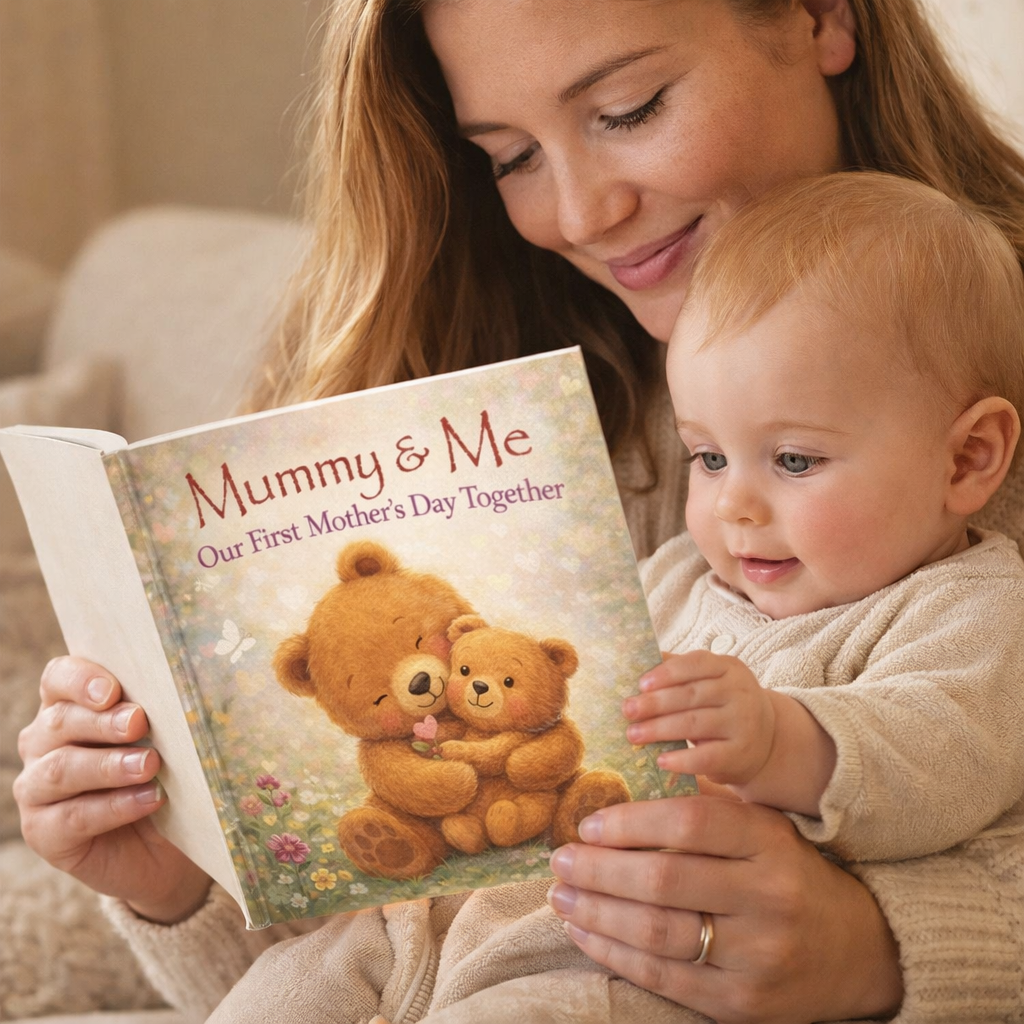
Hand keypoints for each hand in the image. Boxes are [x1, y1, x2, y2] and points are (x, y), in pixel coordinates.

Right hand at [14, 656, 211, 922]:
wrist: (163, 846)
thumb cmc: (165, 773)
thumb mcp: (167, 737)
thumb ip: (163, 711)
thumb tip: (189, 687)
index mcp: (68, 706)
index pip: (58, 679)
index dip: (80, 680)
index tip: (113, 690)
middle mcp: (43, 743)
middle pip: (61, 721)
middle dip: (103, 722)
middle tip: (138, 723)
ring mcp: (36, 789)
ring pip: (63, 769)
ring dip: (109, 765)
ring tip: (150, 765)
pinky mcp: (44, 832)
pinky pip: (74, 816)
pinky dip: (116, 806)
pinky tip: (150, 798)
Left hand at [547, 797, 902, 1023]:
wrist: (854, 951)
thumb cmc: (787, 875)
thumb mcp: (763, 829)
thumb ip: (708, 804)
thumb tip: (629, 777)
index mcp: (770, 843)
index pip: (690, 822)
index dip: (631, 821)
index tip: (588, 825)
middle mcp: (768, 897)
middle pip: (665, 879)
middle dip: (600, 869)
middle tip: (561, 860)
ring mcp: (758, 955)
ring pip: (658, 931)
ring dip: (597, 913)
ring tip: (561, 897)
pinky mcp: (742, 1003)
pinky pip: (664, 977)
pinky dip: (614, 954)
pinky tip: (584, 934)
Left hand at [625, 652, 773, 785]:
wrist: (765, 741)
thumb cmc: (723, 706)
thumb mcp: (711, 682)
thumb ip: (681, 671)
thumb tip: (637, 664)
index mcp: (729, 668)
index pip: (697, 663)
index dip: (667, 672)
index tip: (641, 684)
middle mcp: (740, 693)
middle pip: (691, 695)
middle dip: (655, 703)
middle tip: (627, 710)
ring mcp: (742, 723)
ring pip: (695, 724)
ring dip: (659, 730)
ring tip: (634, 735)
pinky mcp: (740, 754)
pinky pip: (707, 756)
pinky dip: (681, 759)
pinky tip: (661, 760)